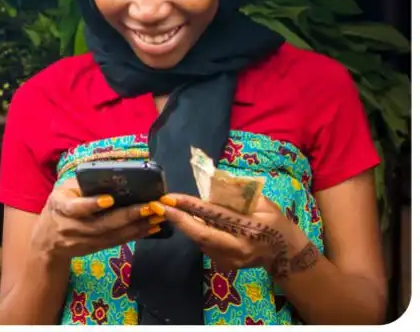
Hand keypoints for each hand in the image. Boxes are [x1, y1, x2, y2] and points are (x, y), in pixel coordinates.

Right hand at [30, 179, 164, 261]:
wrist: (46, 241)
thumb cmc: (57, 207)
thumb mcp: (62, 190)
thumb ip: (82, 183)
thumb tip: (112, 170)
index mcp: (60, 207)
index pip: (75, 208)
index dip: (92, 204)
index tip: (109, 199)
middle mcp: (71, 227)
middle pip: (101, 224)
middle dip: (128, 215)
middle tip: (150, 206)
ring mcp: (83, 241)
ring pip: (112, 236)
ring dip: (137, 227)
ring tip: (157, 216)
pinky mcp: (94, 249)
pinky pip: (116, 242)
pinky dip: (135, 235)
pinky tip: (151, 228)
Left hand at [161, 193, 318, 278]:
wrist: (285, 254)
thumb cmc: (275, 222)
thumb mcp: (262, 204)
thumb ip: (238, 195)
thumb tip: (211, 180)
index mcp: (249, 230)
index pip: (213, 216)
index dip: (189, 207)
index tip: (170, 198)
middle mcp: (236, 250)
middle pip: (200, 235)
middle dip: (177, 219)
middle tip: (159, 205)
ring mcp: (229, 261)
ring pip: (199, 240)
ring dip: (186, 224)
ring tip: (174, 209)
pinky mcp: (223, 265)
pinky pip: (204, 245)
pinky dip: (197, 231)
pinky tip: (194, 221)